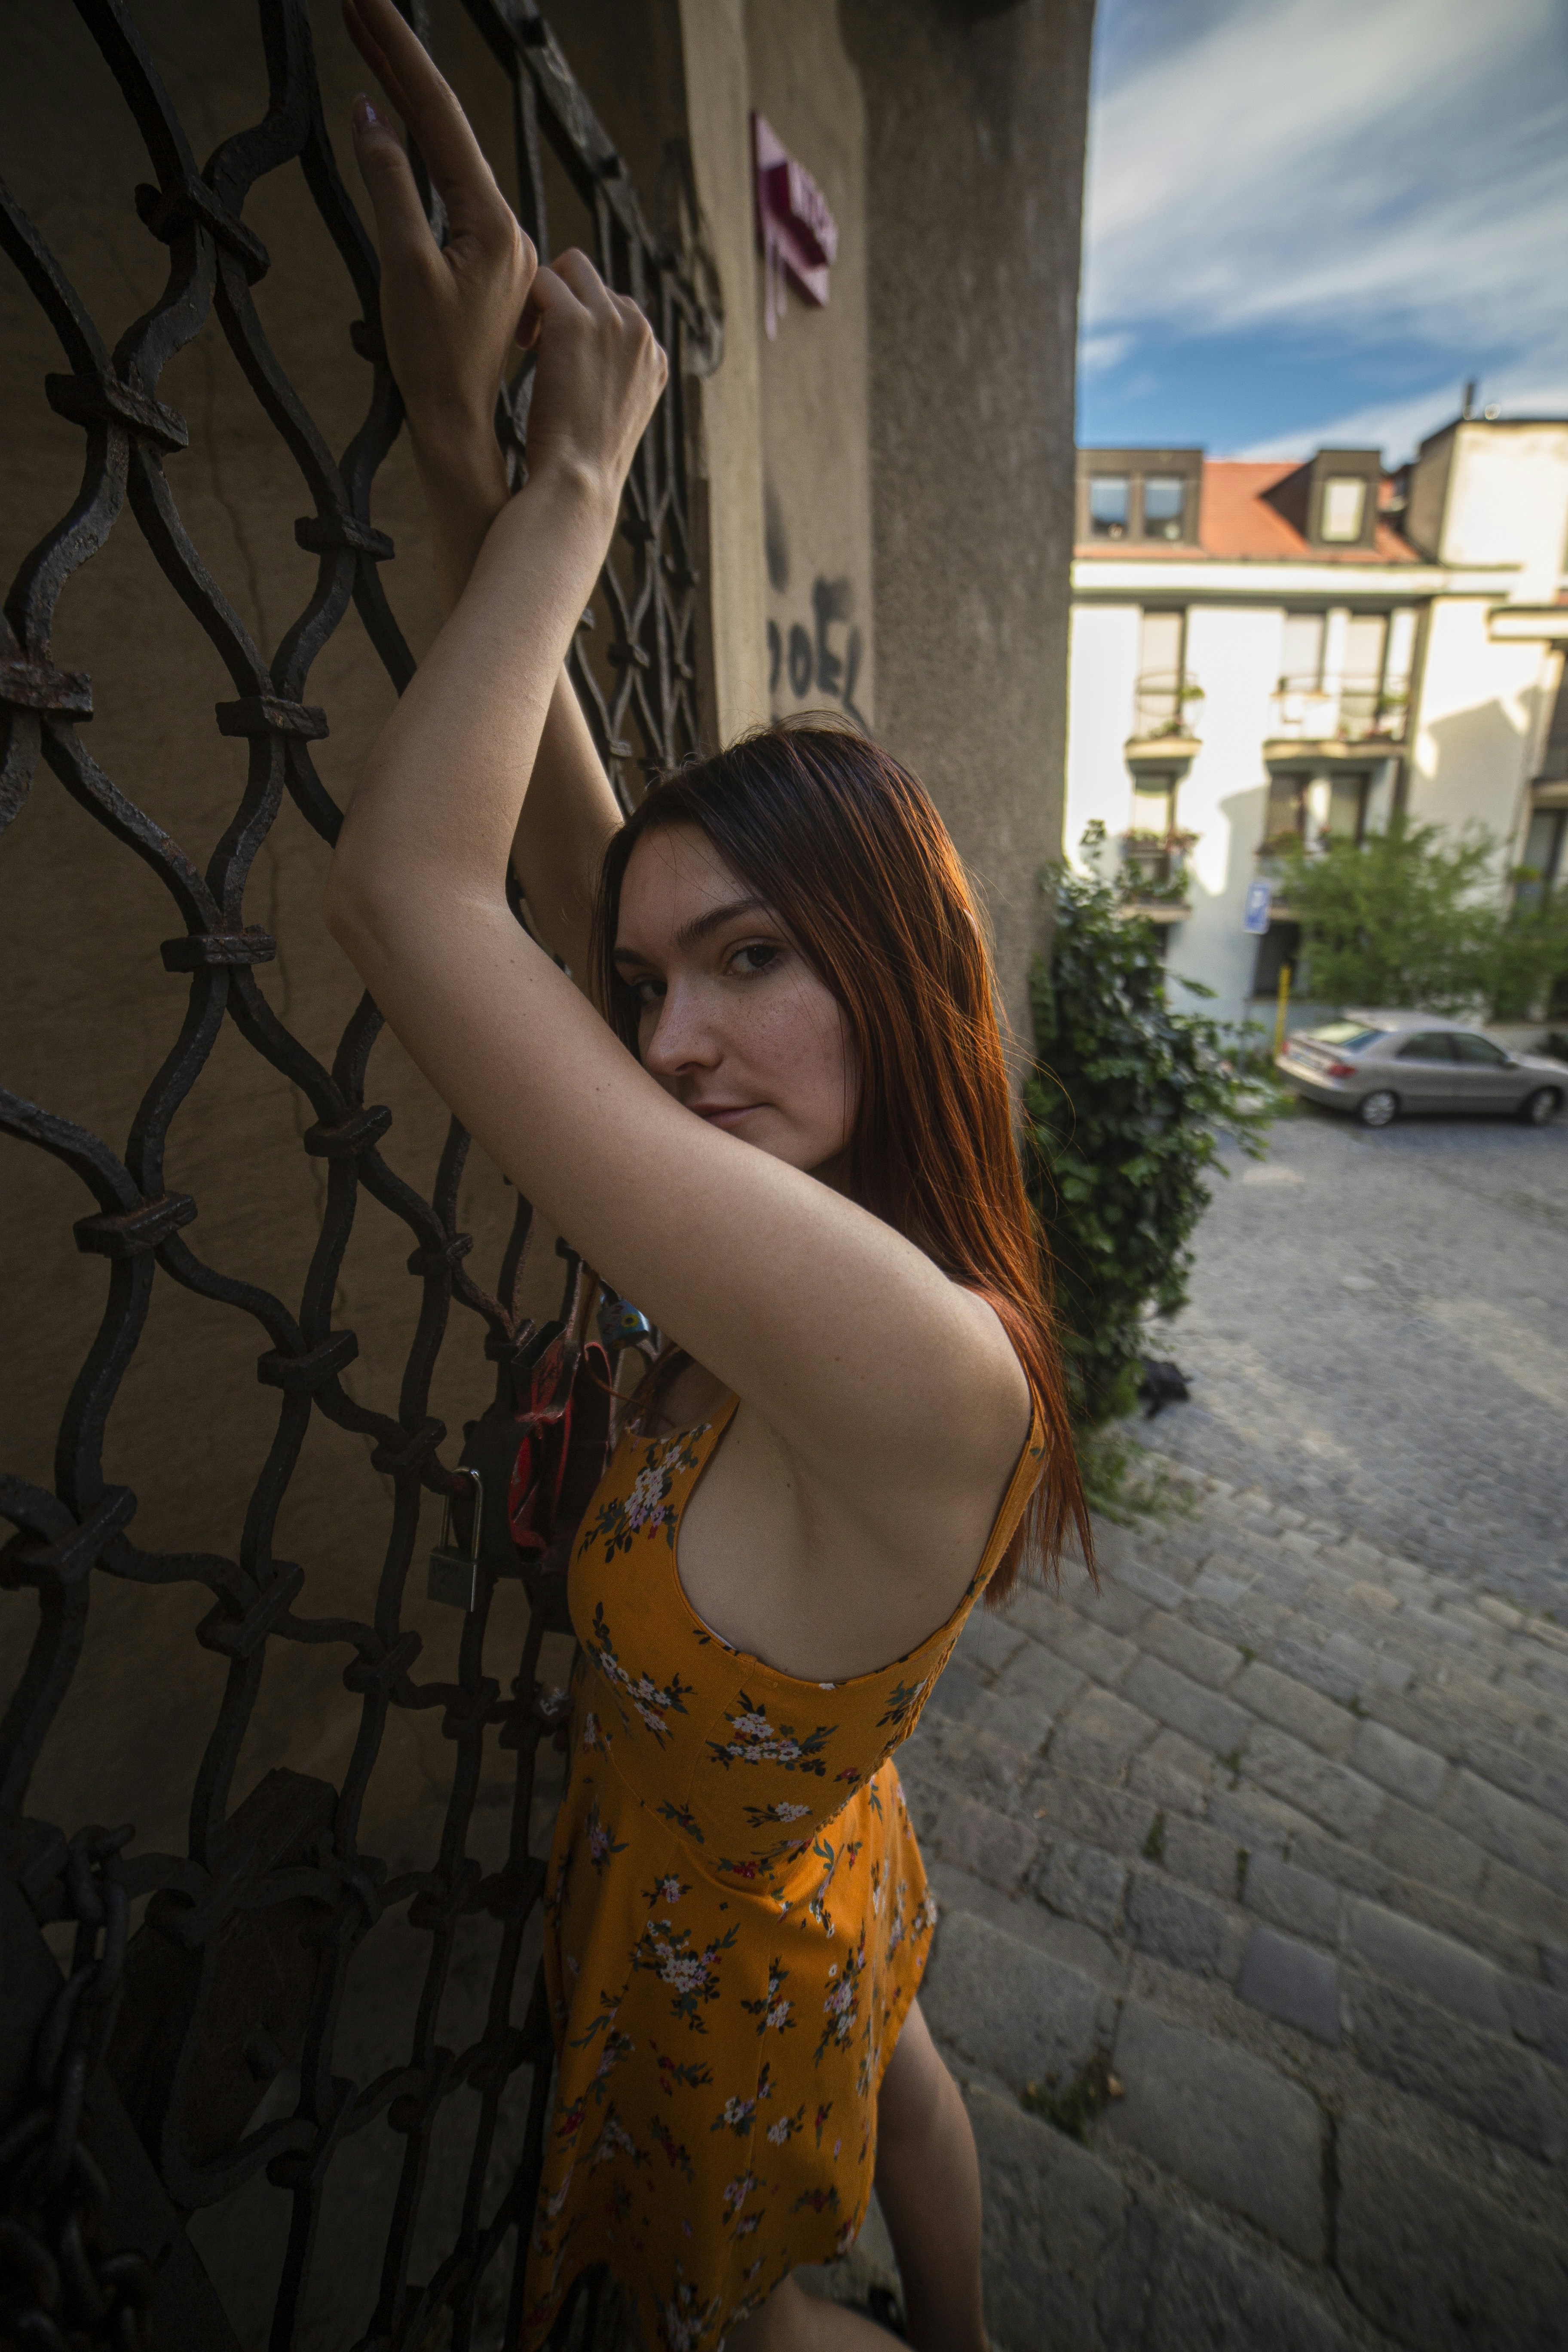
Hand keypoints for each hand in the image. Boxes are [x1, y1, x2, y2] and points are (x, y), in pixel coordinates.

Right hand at [343, 0, 533, 470]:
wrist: (460, 427)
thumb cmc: (431, 359)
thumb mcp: (402, 266)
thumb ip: (391, 187)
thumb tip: (373, 118)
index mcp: (491, 221)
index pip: (438, 115)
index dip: (399, 53)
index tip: (365, 1)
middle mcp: (508, 228)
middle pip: (447, 129)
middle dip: (401, 65)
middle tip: (359, 5)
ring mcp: (503, 249)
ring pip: (452, 159)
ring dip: (412, 103)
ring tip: (373, 46)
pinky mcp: (491, 270)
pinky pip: (454, 194)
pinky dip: (423, 154)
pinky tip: (403, 128)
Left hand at [523, 252, 668, 511]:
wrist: (577, 486)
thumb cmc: (583, 468)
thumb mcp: (611, 419)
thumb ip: (609, 380)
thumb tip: (582, 363)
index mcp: (654, 358)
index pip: (618, 310)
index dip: (582, 324)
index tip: (559, 360)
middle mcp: (641, 333)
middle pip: (596, 280)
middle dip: (562, 300)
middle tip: (535, 343)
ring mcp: (612, 322)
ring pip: (570, 267)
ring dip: (543, 294)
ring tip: (526, 341)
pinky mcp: (575, 321)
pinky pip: (542, 280)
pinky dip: (523, 302)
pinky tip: (518, 343)